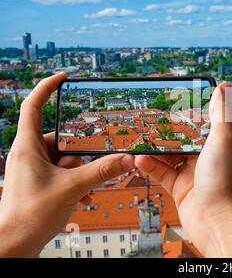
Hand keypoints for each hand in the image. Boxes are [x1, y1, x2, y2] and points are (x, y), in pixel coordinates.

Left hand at [0, 73, 135, 257]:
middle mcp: (30, 154)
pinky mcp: (41, 182)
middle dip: (79, 156)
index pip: (34, 106)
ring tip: (82, 191)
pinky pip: (64, 173)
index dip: (48, 87)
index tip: (64, 77)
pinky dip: (75, 182)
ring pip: (66, 159)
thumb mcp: (72, 188)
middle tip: (85, 170)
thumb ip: (102, 171)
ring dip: (79, 173)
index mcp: (27, 146)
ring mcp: (35, 169)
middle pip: (62, 139)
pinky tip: (81, 197)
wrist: (13, 246)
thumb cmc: (28, 216)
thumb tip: (126, 158)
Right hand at [135, 83, 231, 257]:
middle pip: (183, 140)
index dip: (190, 113)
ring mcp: (192, 174)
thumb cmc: (224, 181)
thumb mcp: (222, 140)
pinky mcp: (180, 188)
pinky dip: (150, 166)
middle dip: (167, 132)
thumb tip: (224, 87)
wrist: (217, 222)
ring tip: (139, 139)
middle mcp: (207, 158)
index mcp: (220, 145)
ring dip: (154, 149)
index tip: (174, 102)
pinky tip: (139, 160)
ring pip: (169, 156)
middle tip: (149, 120)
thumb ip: (220, 114)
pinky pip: (162, 173)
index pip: (203, 124)